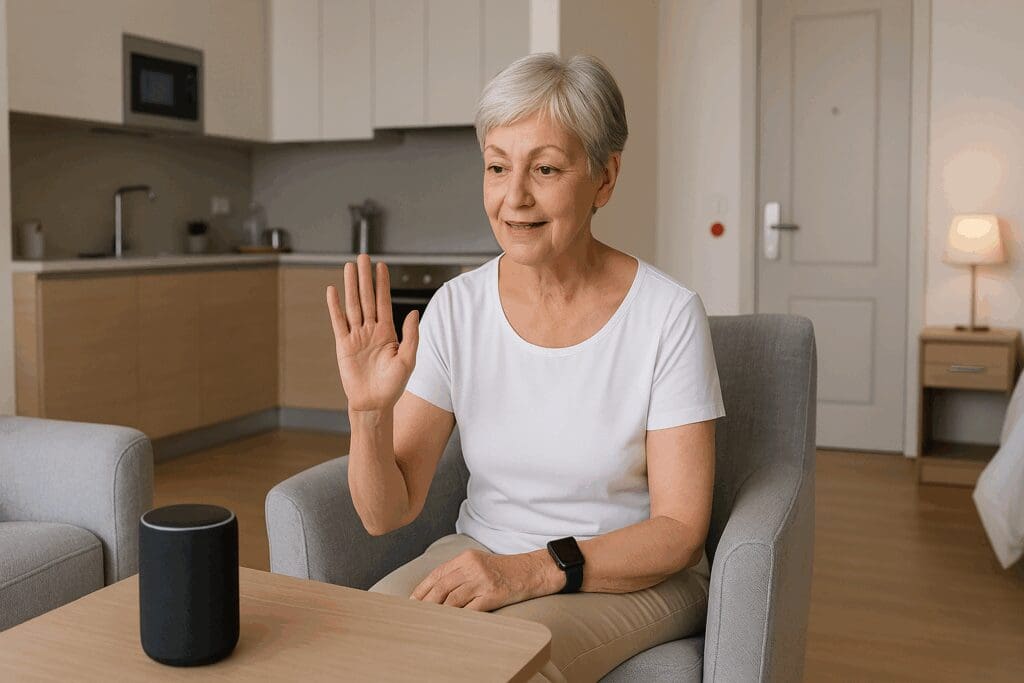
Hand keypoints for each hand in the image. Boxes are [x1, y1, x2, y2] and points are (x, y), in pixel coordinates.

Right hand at [326, 254, 419, 412]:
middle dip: (365, 277)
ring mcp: (356, 336)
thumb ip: (411, 336)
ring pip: (353, 305)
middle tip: (363, 257)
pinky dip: (335, 306)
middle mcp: (371, 330)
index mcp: (388, 332)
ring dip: (351, 286)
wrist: (374, 403)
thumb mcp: (408, 360)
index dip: (382, 283)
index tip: (381, 266)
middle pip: (367, 298)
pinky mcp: (344, 345)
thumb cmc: (393, 385)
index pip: (384, 301)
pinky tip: (333, 291)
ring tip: (349, 267)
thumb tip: (412, 312)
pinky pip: (338, 322)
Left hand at [410, 550, 551, 611]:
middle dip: (426, 603)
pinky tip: (451, 624)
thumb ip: (459, 572)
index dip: (422, 589)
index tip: (411, 602)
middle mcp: (472, 567)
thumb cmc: (505, 569)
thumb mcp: (479, 563)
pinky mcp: (492, 595)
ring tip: (429, 621)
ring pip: (452, 599)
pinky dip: (458, 618)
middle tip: (415, 614)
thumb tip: (436, 590)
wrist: (532, 570)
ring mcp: (482, 581)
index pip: (437, 574)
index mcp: (466, 557)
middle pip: (441, 587)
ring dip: (439, 612)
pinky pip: (470, 609)